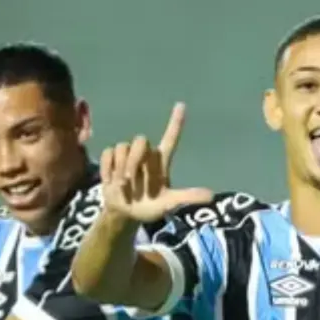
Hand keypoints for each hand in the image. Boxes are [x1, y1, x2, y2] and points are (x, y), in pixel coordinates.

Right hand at [100, 102, 212, 223]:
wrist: (126, 214)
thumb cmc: (151, 207)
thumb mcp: (170, 204)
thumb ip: (187, 197)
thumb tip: (211, 196)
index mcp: (161, 162)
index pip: (171, 138)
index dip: (176, 122)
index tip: (181, 105)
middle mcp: (146, 156)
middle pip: (140, 140)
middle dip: (133, 159)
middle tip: (128, 179)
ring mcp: (128, 157)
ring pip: (122, 147)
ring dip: (120, 167)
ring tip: (122, 185)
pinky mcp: (112, 160)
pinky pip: (108, 153)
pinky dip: (108, 169)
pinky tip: (111, 181)